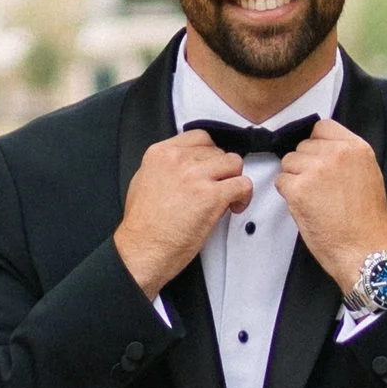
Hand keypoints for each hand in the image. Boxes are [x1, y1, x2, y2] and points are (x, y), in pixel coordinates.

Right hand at [114, 129, 251, 298]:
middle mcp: (179, 160)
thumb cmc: (142, 226)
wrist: (142, 249)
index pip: (200, 137)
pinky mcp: (212, 196)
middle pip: (218, 152)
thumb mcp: (143, 181)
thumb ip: (166, 168)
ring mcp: (196, 176)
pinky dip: (244, 196)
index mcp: (161, 154)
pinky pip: (243, 184)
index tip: (212, 168)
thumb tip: (185, 167)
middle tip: (218, 189)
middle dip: (221, 171)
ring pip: (234, 164)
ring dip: (234, 180)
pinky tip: (235, 206)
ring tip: (229, 197)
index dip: (211, 154)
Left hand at [275, 119, 386, 296]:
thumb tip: (323, 152)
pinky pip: (281, 181)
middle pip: (303, 146)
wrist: (365, 250)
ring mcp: (316, 170)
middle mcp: (337, 154)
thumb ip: (347, 158)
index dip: (315, 144)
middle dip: (305, 165)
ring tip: (313, 199)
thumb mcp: (368, 176)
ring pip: (289, 163)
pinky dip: (288, 195)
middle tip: (317, 188)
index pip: (322, 127)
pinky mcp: (299, 189)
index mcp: (356, 148)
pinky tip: (305, 207)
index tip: (316, 158)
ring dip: (294, 179)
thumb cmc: (366, 222)